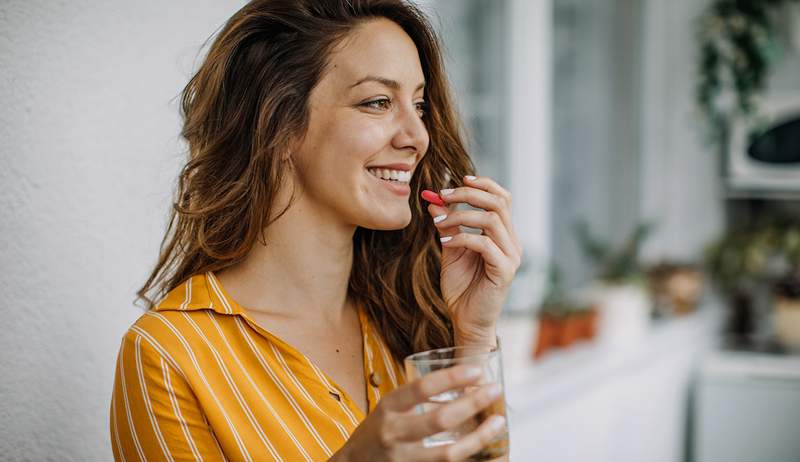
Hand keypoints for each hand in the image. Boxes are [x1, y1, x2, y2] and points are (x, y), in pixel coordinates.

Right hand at [331, 365, 505, 461]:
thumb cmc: (377, 432)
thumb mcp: (389, 408)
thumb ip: (416, 398)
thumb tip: (460, 381)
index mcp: (388, 407)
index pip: (422, 388)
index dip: (452, 378)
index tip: (477, 371)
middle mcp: (394, 433)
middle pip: (440, 419)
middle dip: (473, 403)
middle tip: (495, 389)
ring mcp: (403, 459)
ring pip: (449, 453)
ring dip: (479, 437)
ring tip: (499, 421)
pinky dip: (469, 456)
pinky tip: (485, 447)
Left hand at [425, 175, 522, 343]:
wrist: (466, 321)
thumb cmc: (461, 287)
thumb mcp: (450, 250)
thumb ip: (447, 225)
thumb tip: (433, 199)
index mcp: (503, 235)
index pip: (502, 198)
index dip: (483, 184)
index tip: (458, 179)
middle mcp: (512, 243)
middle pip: (499, 203)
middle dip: (469, 194)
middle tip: (443, 194)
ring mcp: (511, 257)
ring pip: (492, 220)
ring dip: (461, 215)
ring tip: (439, 222)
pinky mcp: (504, 272)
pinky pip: (485, 245)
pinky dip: (462, 239)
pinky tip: (444, 244)